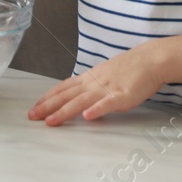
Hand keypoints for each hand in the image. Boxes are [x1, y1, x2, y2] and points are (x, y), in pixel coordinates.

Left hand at [29, 43, 166, 124]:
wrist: (149, 60)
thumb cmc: (128, 69)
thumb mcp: (104, 75)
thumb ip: (91, 86)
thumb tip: (79, 97)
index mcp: (88, 79)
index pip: (63, 88)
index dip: (47, 98)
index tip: (34, 107)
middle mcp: (93, 83)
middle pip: (66, 96)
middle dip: (47, 107)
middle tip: (31, 117)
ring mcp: (106, 89)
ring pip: (81, 101)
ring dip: (64, 111)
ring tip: (51, 121)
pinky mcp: (121, 96)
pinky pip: (107, 104)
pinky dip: (96, 110)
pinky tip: (87, 117)